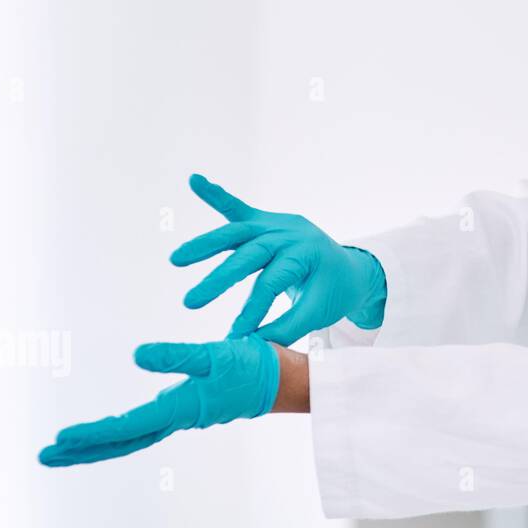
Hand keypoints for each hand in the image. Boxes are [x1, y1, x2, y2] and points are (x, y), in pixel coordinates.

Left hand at [37, 335, 279, 466]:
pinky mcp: (191, 406)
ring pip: (133, 436)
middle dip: (84, 450)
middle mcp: (177, 416)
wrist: (287, 379)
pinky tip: (117, 426)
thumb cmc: (255, 366)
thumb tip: (138, 357)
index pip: (125, 427)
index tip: (59, 441)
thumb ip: (178, 355)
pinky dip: (123, 430)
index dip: (91, 434)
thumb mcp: (216, 354)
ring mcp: (184, 414)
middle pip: (122, 441)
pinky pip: (147, 425)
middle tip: (46, 456)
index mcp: (179, 408)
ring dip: (99, 442)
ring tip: (68, 445)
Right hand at [168, 173, 386, 345]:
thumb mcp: (317, 312)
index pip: (272, 283)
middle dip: (219, 279)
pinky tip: (195, 180)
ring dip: (206, 245)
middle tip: (190, 302)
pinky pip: (238, 208)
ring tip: (176, 259)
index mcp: (308, 254)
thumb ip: (285, 328)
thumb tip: (250, 348)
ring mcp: (277, 223)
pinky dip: (216, 196)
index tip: (234, 334)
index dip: (252, 309)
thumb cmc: (332, 293)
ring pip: (238, 231)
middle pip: (250, 255)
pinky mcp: (265, 220)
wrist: (350, 269)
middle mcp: (291, 233)